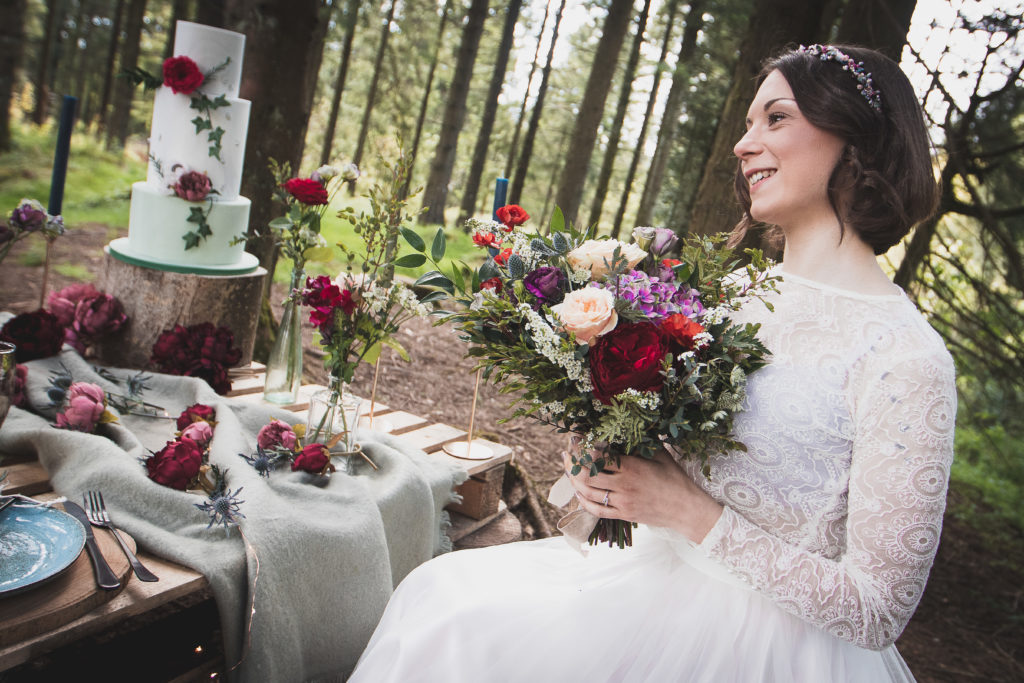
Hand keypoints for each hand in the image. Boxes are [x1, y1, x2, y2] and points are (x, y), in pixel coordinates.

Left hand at [562, 445, 722, 543]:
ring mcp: (622, 503)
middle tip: (566, 455)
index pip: (598, 457)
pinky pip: (597, 511)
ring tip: (569, 471)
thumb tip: (625, 427)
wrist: (686, 508)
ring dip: (574, 482)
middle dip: (572, 464)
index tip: (576, 440)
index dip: (583, 448)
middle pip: (587, 475)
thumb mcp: (659, 454)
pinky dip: (584, 502)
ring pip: (588, 493)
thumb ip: (640, 442)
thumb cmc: (675, 478)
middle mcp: (623, 486)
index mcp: (631, 467)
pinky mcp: (624, 515)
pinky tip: (579, 493)